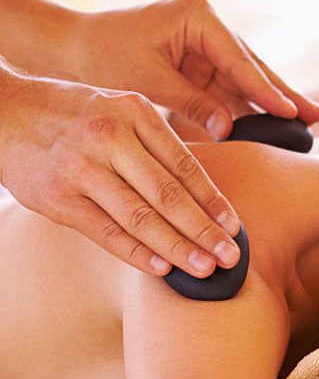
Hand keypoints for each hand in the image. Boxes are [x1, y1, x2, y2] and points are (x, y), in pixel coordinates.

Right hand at [0, 68, 240, 276]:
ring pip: (140, 218)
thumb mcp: (119, 109)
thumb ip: (155, 145)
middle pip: (168, 195)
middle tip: (232, 257)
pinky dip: (137, 253)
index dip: (213, 200)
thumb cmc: (74, 115)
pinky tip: (162, 268)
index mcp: (134, 113)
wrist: (3, 111)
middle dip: (204, 231)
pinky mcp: (57, 198)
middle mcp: (109, 138)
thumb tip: (203, 197)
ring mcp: (81, 169)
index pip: (185, 165)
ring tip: (205, 269)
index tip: (235, 227)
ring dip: (177, 248)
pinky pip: (106, 232)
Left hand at [68, 0, 318, 138]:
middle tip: (316, 116)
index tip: (290, 112)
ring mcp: (206, 44)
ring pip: (246, 79)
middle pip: (253, 66)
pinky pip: (230, 88)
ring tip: (306, 122)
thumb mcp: (147, 80)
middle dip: (282, 93)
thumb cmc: (102, 56)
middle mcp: (207, 25)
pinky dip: (248, 107)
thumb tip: (230, 129)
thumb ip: (191, 102)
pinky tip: (274, 123)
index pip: (238, 59)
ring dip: (271, 102)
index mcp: (196, 16)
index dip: (266, 89)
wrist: (72, 47)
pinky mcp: (201, 62)